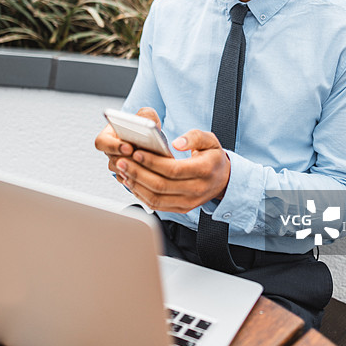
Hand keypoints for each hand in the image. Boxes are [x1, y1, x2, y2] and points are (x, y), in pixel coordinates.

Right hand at [94, 107, 161, 186]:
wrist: (151, 138)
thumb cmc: (145, 124)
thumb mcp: (146, 115)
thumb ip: (145, 115)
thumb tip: (144, 123)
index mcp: (109, 135)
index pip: (102, 142)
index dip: (113, 146)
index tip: (129, 147)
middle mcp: (110, 152)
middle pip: (113, 160)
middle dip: (128, 160)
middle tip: (141, 159)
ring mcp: (118, 165)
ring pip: (122, 172)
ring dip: (135, 170)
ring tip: (149, 166)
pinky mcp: (127, 175)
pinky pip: (130, 181)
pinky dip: (140, 178)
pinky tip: (151, 173)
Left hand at [113, 129, 230, 212]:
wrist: (222, 179)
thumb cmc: (212, 157)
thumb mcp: (210, 140)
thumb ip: (194, 137)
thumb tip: (177, 142)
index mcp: (204, 171)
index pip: (174, 169)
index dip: (153, 162)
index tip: (137, 152)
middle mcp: (197, 190)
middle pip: (161, 185)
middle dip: (138, 172)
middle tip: (123, 161)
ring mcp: (188, 202)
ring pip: (156, 198)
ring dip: (136, 185)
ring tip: (123, 171)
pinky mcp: (181, 208)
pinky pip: (156, 205)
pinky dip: (141, 194)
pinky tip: (132, 182)